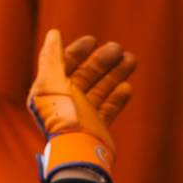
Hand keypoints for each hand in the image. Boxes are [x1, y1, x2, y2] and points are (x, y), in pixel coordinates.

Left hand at [29, 30, 135, 179]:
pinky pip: (108, 109)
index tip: (93, 40)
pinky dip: (117, 97)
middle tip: (119, 49)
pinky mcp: (97, 127)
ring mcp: (82, 114)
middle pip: (86, 75)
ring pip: (100, 89)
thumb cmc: (62, 115)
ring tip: (131, 60)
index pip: (64, 64)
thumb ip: (51, 56)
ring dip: (115, 74)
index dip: (77, 51)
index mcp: (50, 89)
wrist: (77, 148)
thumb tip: (54, 34)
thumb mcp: (51, 80)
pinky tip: (127, 87)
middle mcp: (66, 101)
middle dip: (102, 60)